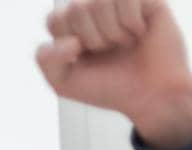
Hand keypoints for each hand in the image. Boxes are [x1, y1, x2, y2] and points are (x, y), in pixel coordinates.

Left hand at [38, 0, 191, 147]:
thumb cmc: (108, 86)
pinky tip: (139, 32)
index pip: (56, 18)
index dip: (67, 42)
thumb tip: (70, 41)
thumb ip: (46, 60)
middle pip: (76, 8)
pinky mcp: (147, 0)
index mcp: (73, 24)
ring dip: (111, 33)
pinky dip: (131, 22)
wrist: (148, 95)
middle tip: (108, 51)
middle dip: (91, 40)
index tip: (83, 57)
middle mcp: (96, 9)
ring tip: (123, 44)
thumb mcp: (64, 81)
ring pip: (100, 1)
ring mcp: (120, 2)